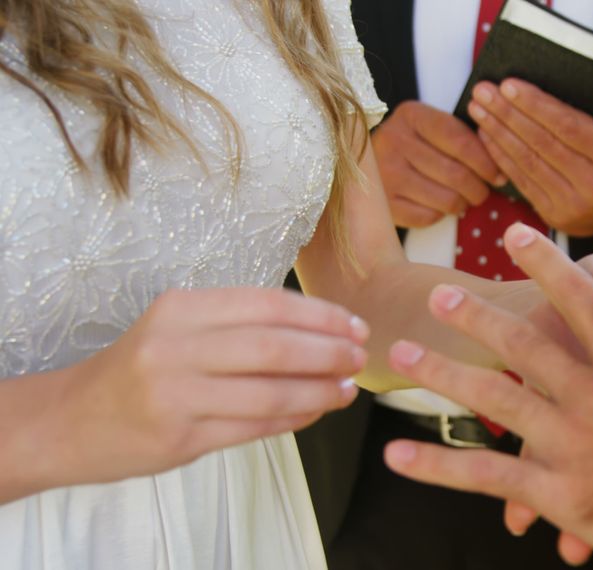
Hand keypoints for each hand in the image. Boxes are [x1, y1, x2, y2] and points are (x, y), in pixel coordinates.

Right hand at [55, 288, 366, 487]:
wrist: (70, 420)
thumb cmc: (140, 369)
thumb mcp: (178, 328)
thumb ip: (239, 324)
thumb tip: (323, 330)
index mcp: (180, 309)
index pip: (268, 304)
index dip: (321, 316)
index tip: (355, 326)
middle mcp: (174, 347)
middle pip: (273, 347)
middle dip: (329, 353)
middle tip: (359, 358)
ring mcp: (175, 395)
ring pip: (269, 393)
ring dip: (319, 391)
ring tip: (347, 390)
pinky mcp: (179, 438)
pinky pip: (254, 427)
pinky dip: (294, 419)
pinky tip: (316, 411)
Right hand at [373, 101, 504, 227]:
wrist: (367, 164)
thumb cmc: (414, 146)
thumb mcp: (433, 129)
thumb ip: (464, 139)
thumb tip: (500, 171)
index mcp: (412, 115)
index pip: (461, 141)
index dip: (486, 163)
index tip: (498, 175)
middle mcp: (394, 140)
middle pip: (457, 174)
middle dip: (478, 189)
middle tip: (482, 192)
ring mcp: (385, 173)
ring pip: (446, 200)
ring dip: (462, 204)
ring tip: (462, 199)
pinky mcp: (383, 202)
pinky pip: (428, 217)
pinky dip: (440, 215)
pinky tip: (438, 206)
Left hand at [382, 227, 592, 568]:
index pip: (582, 297)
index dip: (545, 263)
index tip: (515, 234)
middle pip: (523, 344)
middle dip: (476, 317)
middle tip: (438, 295)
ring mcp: (573, 443)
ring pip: (494, 400)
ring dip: (444, 373)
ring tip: (402, 354)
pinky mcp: (561, 493)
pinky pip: (489, 476)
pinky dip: (440, 465)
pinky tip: (399, 455)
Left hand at [468, 79, 592, 240]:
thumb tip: (549, 83)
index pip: (568, 126)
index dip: (536, 105)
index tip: (509, 85)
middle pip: (542, 143)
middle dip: (508, 114)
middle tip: (483, 91)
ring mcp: (573, 205)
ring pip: (527, 162)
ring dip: (498, 133)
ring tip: (479, 109)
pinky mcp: (555, 216)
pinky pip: (522, 182)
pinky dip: (501, 157)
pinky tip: (487, 136)